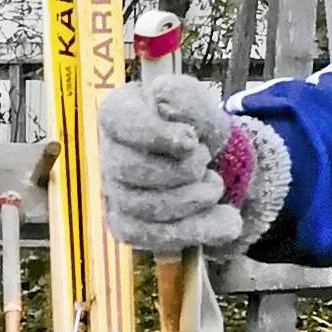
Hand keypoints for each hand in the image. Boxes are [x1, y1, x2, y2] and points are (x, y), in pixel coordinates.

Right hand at [98, 74, 290, 257]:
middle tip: (205, 159)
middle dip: (180, 169)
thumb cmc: (197, 128)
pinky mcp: (129, 226)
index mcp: (118, 113)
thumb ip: (184, 95)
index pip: (119, 122)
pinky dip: (196, 230)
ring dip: (193, 199)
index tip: (190, 140)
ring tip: (216, 184)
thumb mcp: (199, 104)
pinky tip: (225, 219)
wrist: (214, 163)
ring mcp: (114, 194)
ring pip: (144, 208)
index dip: (154, 134)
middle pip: (129, 169)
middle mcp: (107, 155)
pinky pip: (154, 237)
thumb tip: (162, 94)